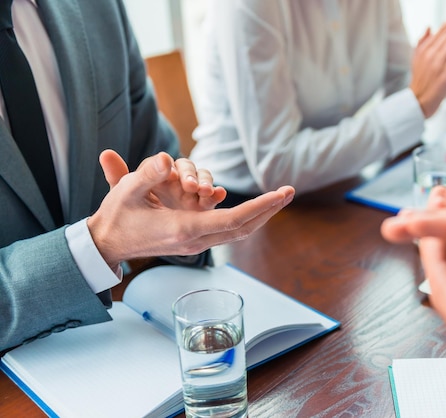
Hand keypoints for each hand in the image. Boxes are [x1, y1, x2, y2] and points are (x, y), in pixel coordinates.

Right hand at [88, 150, 294, 268]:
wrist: (108, 245)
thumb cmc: (116, 216)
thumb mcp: (126, 191)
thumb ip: (146, 173)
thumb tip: (165, 158)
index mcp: (183, 230)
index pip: (232, 220)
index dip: (259, 207)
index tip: (280, 195)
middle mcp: (196, 240)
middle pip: (243, 228)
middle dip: (268, 210)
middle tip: (289, 191)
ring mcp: (197, 243)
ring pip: (238, 231)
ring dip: (261, 214)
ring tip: (280, 197)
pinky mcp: (195, 240)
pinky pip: (228, 231)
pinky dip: (246, 217)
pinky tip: (257, 207)